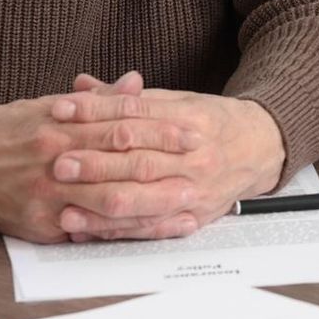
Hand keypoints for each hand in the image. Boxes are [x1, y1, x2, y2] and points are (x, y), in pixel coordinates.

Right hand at [0, 75, 203, 242]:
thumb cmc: (8, 130)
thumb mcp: (50, 105)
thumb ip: (98, 100)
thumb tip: (137, 81)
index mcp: (63, 124)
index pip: (122, 124)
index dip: (161, 129)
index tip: (192, 131)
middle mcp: (57, 158)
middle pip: (122, 163)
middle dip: (166, 167)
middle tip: (202, 168)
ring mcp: (49, 194)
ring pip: (110, 201)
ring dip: (154, 204)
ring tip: (188, 204)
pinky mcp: (40, 224)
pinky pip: (89, 230)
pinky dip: (121, 232)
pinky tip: (149, 231)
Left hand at [45, 89, 285, 239]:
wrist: (260, 147)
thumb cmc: (212, 123)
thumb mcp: (177, 101)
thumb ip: (128, 99)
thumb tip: (82, 86)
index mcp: (191, 119)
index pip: (136, 115)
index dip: (96, 112)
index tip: (60, 112)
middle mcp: (196, 156)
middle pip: (139, 161)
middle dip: (95, 164)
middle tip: (58, 164)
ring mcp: (197, 190)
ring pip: (144, 201)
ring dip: (101, 208)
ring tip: (65, 209)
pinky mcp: (195, 217)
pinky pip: (151, 229)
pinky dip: (117, 232)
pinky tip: (88, 231)